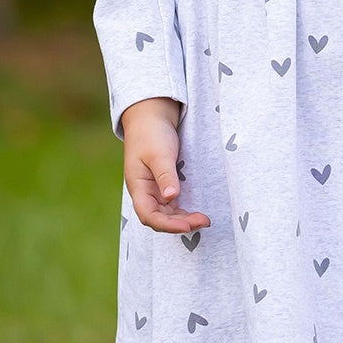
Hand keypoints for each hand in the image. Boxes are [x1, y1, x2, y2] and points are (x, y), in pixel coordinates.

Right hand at [121, 98, 209, 233]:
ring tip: (204, 220)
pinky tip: (196, 212)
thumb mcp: (159, 153)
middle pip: (159, 218)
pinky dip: (183, 211)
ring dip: (183, 220)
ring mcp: (154, 190)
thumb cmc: (151, 133)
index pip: (148, 215)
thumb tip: (171, 197)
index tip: (187, 226)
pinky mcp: (164, 185)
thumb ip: (165, 175)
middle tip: (203, 221)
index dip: (167, 224)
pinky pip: (172, 205)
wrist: (151, 116)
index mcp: (138, 186)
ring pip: (167, 214)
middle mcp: (145, 192)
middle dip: (179, 224)